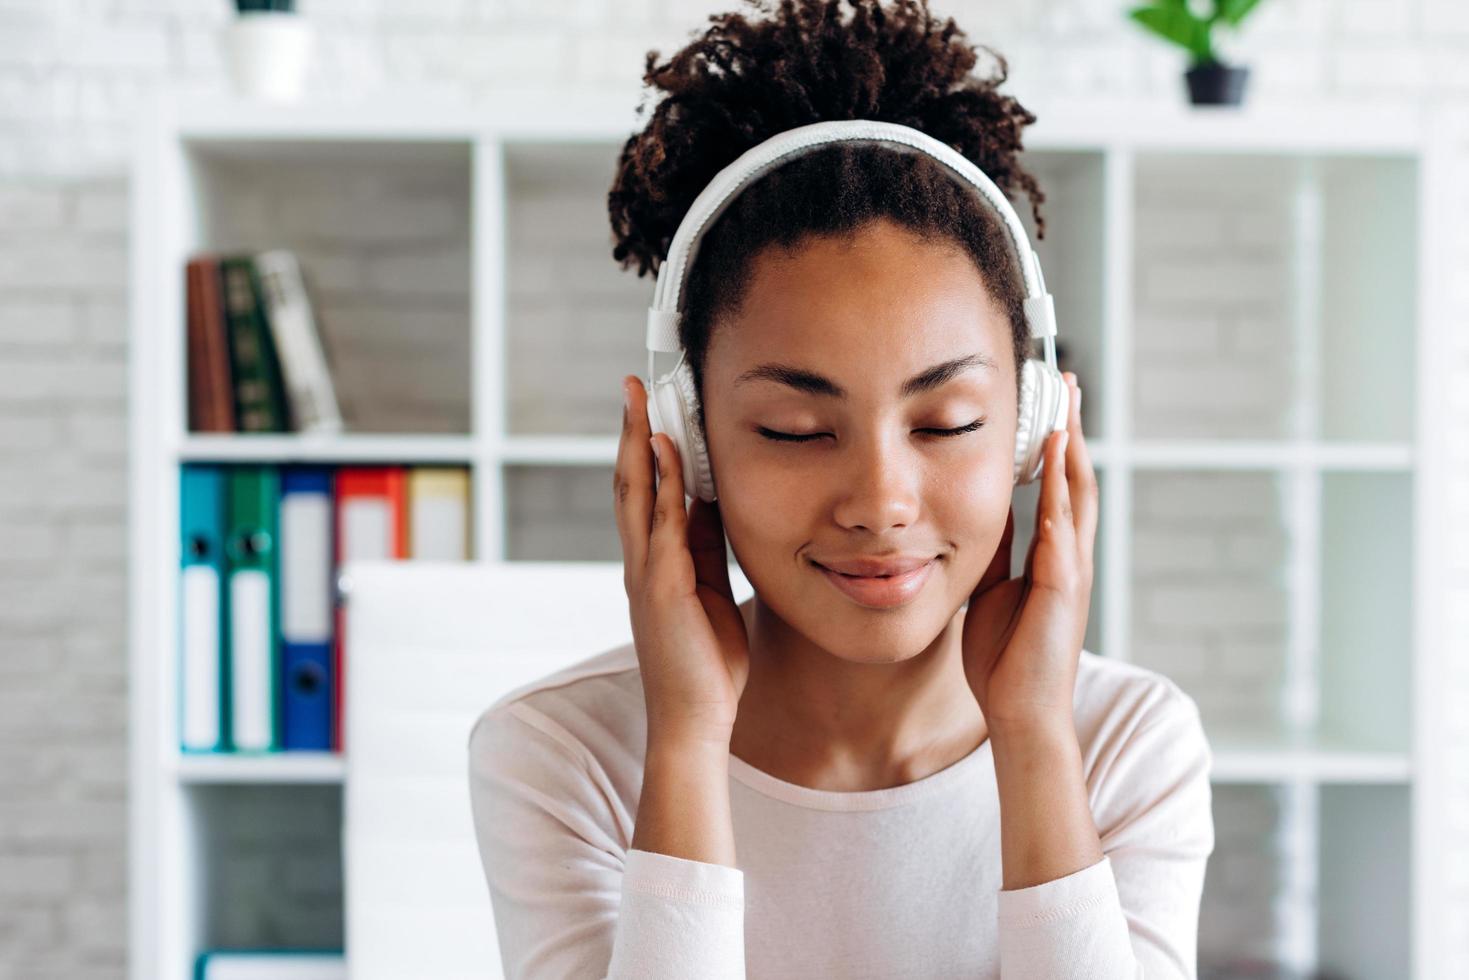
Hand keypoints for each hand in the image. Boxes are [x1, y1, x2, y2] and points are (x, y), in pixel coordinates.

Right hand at [614, 375, 749, 745]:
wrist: (695, 719)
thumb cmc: (706, 662)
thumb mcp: (711, 591)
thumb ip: (707, 549)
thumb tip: (712, 503)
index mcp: (653, 563)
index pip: (644, 492)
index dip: (645, 446)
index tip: (651, 406)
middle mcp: (640, 561)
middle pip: (628, 481)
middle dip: (631, 429)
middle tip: (633, 384)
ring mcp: (645, 573)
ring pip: (634, 493)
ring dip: (637, 442)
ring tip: (640, 399)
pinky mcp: (660, 588)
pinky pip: (660, 525)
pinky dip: (661, 484)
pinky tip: (666, 451)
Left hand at [961, 372, 1097, 731]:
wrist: (1019, 711)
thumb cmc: (1004, 656)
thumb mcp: (992, 587)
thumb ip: (998, 548)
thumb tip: (988, 508)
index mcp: (1056, 555)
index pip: (1060, 484)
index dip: (1058, 441)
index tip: (1051, 400)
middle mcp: (1070, 558)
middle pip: (1077, 479)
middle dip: (1072, 430)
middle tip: (1067, 384)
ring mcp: (1070, 577)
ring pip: (1075, 504)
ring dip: (1069, 460)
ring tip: (1063, 418)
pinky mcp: (1061, 600)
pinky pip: (1062, 549)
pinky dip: (1057, 514)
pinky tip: (1048, 485)